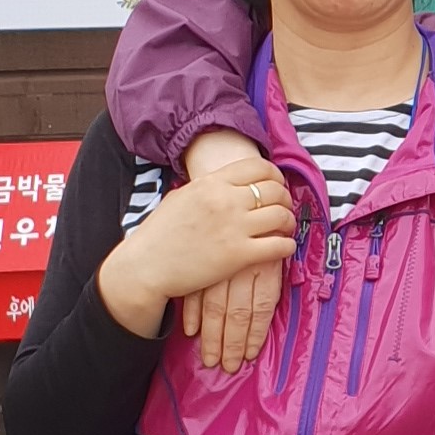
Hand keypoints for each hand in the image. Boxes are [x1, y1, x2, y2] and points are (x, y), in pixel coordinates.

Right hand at [96, 163, 295, 346]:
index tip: (276, 185)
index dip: (274, 176)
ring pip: (281, 216)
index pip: (259, 167)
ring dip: (289, 222)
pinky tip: (283, 248)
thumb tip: (227, 182)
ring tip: (284, 228)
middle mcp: (226, 200)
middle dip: (285, 199)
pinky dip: (287, 246)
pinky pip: (279, 246)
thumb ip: (207, 187)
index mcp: (211, 183)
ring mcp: (234, 228)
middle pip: (275, 190)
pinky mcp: (238, 255)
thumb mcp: (181, 197)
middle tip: (283, 208)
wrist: (146, 267)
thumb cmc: (158, 234)